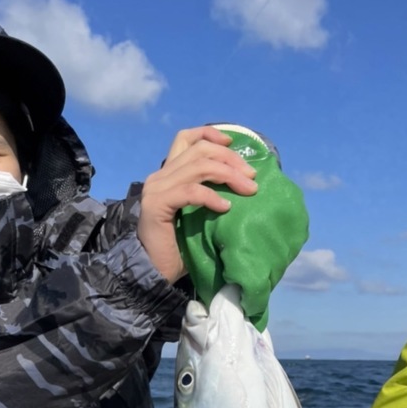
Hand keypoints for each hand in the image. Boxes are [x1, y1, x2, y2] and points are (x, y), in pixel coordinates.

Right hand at [138, 126, 258, 282]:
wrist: (154, 272)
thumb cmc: (179, 247)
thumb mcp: (197, 212)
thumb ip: (208, 191)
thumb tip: (242, 180)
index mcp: (167, 174)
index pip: (185, 138)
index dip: (210, 134)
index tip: (232, 143)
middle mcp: (159, 176)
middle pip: (199, 150)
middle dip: (230, 159)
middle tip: (252, 177)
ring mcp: (156, 189)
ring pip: (198, 166)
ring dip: (228, 175)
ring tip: (247, 190)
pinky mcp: (157, 205)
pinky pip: (191, 191)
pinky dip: (211, 196)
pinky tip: (225, 207)